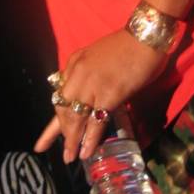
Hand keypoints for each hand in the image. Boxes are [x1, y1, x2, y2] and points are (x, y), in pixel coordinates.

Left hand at [34, 28, 167, 163]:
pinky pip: (95, 121)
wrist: (145, 36)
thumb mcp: (96, 56)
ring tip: (70, 157)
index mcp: (74, 64)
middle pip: (64, 109)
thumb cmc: (126, 46)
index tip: (48, 133)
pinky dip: (90, 138)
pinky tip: (86, 151)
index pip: (59, 96)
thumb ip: (86, 74)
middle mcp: (78, 74)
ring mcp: (92, 85)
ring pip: (76, 117)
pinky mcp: (109, 94)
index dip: (55, 118)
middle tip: (63, 151)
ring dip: (72, 140)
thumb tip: (84, 96)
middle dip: (62, 133)